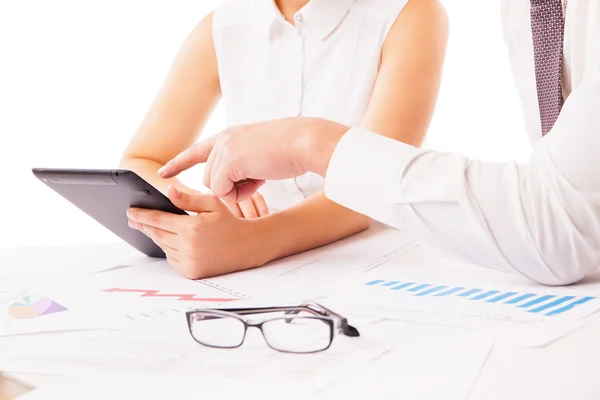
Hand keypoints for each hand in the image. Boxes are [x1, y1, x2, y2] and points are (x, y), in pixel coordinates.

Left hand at [126, 185, 266, 278]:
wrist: (247, 247)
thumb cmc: (230, 222)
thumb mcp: (212, 204)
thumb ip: (187, 199)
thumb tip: (167, 192)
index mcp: (191, 228)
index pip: (158, 219)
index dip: (142, 215)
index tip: (130, 211)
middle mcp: (188, 247)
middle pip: (157, 234)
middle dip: (143, 225)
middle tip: (132, 219)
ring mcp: (189, 261)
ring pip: (164, 246)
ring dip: (156, 237)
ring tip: (151, 228)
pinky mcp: (191, 272)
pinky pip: (172, 259)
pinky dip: (169, 249)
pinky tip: (170, 241)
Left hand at [158, 117, 348, 202]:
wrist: (305, 142)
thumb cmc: (291, 149)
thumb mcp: (260, 153)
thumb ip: (241, 164)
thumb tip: (230, 184)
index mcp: (231, 135)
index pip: (198, 150)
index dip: (179, 162)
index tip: (162, 172)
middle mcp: (224, 140)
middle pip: (209, 176)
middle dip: (229, 186)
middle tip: (256, 179)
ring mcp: (225, 150)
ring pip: (214, 185)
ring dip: (236, 190)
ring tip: (260, 176)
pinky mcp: (230, 162)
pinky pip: (222, 190)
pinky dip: (239, 193)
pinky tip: (259, 180)